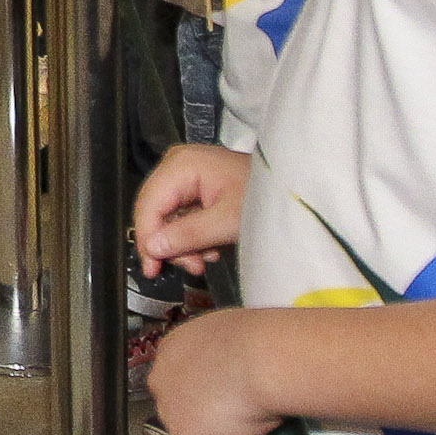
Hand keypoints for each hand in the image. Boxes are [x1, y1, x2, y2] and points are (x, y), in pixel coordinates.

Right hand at [131, 140, 250, 272]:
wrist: (288, 187)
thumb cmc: (262, 197)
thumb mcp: (227, 221)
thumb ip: (188, 235)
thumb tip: (152, 248)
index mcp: (181, 165)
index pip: (149, 205)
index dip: (147, 239)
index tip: (152, 269)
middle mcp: (176, 166)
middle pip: (154, 212)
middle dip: (170, 244)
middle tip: (192, 267)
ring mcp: (184, 176)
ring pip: (166, 218)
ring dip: (183, 245)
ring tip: (206, 258)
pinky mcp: (194, 188)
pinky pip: (180, 217)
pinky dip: (191, 237)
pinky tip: (210, 247)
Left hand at [146, 305, 280, 434]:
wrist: (263, 359)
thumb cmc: (260, 340)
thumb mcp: (235, 336)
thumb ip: (226, 356)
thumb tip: (243, 373)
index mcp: (172, 349)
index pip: (186, 377)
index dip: (214, 390)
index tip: (241, 395)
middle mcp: (161, 379)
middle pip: (187, 407)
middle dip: (217, 416)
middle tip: (252, 419)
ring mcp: (171, 414)